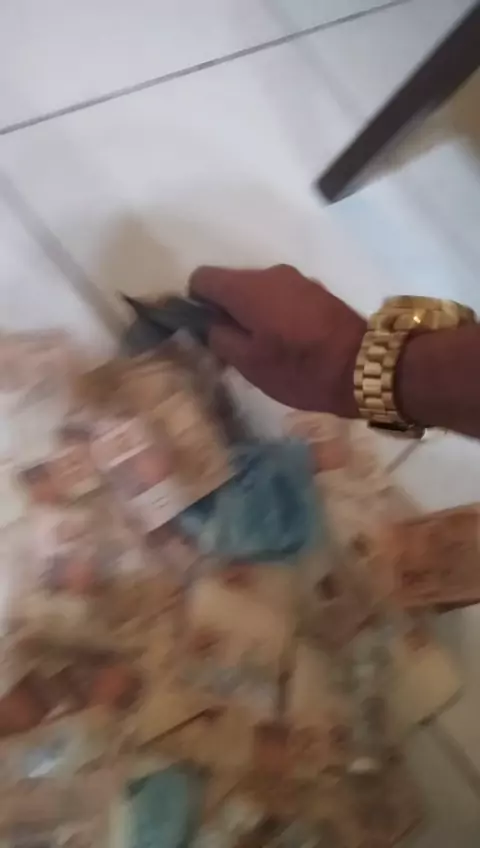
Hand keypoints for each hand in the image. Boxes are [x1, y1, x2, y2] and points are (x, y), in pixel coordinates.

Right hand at [189, 264, 365, 415]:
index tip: (204, 330)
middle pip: (231, 283)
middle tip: (232, 347)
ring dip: (251, 313)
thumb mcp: (248, 364)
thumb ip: (220, 338)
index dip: (194, 303)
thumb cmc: (298, 368)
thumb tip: (211, 324)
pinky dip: (274, 313)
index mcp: (246, 288)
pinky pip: (281, 296)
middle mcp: (269, 273)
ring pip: (258, 291)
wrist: (362, 366)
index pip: (202, 278)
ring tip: (262, 348)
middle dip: (225, 310)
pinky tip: (285, 342)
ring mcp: (296, 279)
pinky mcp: (316, 291)